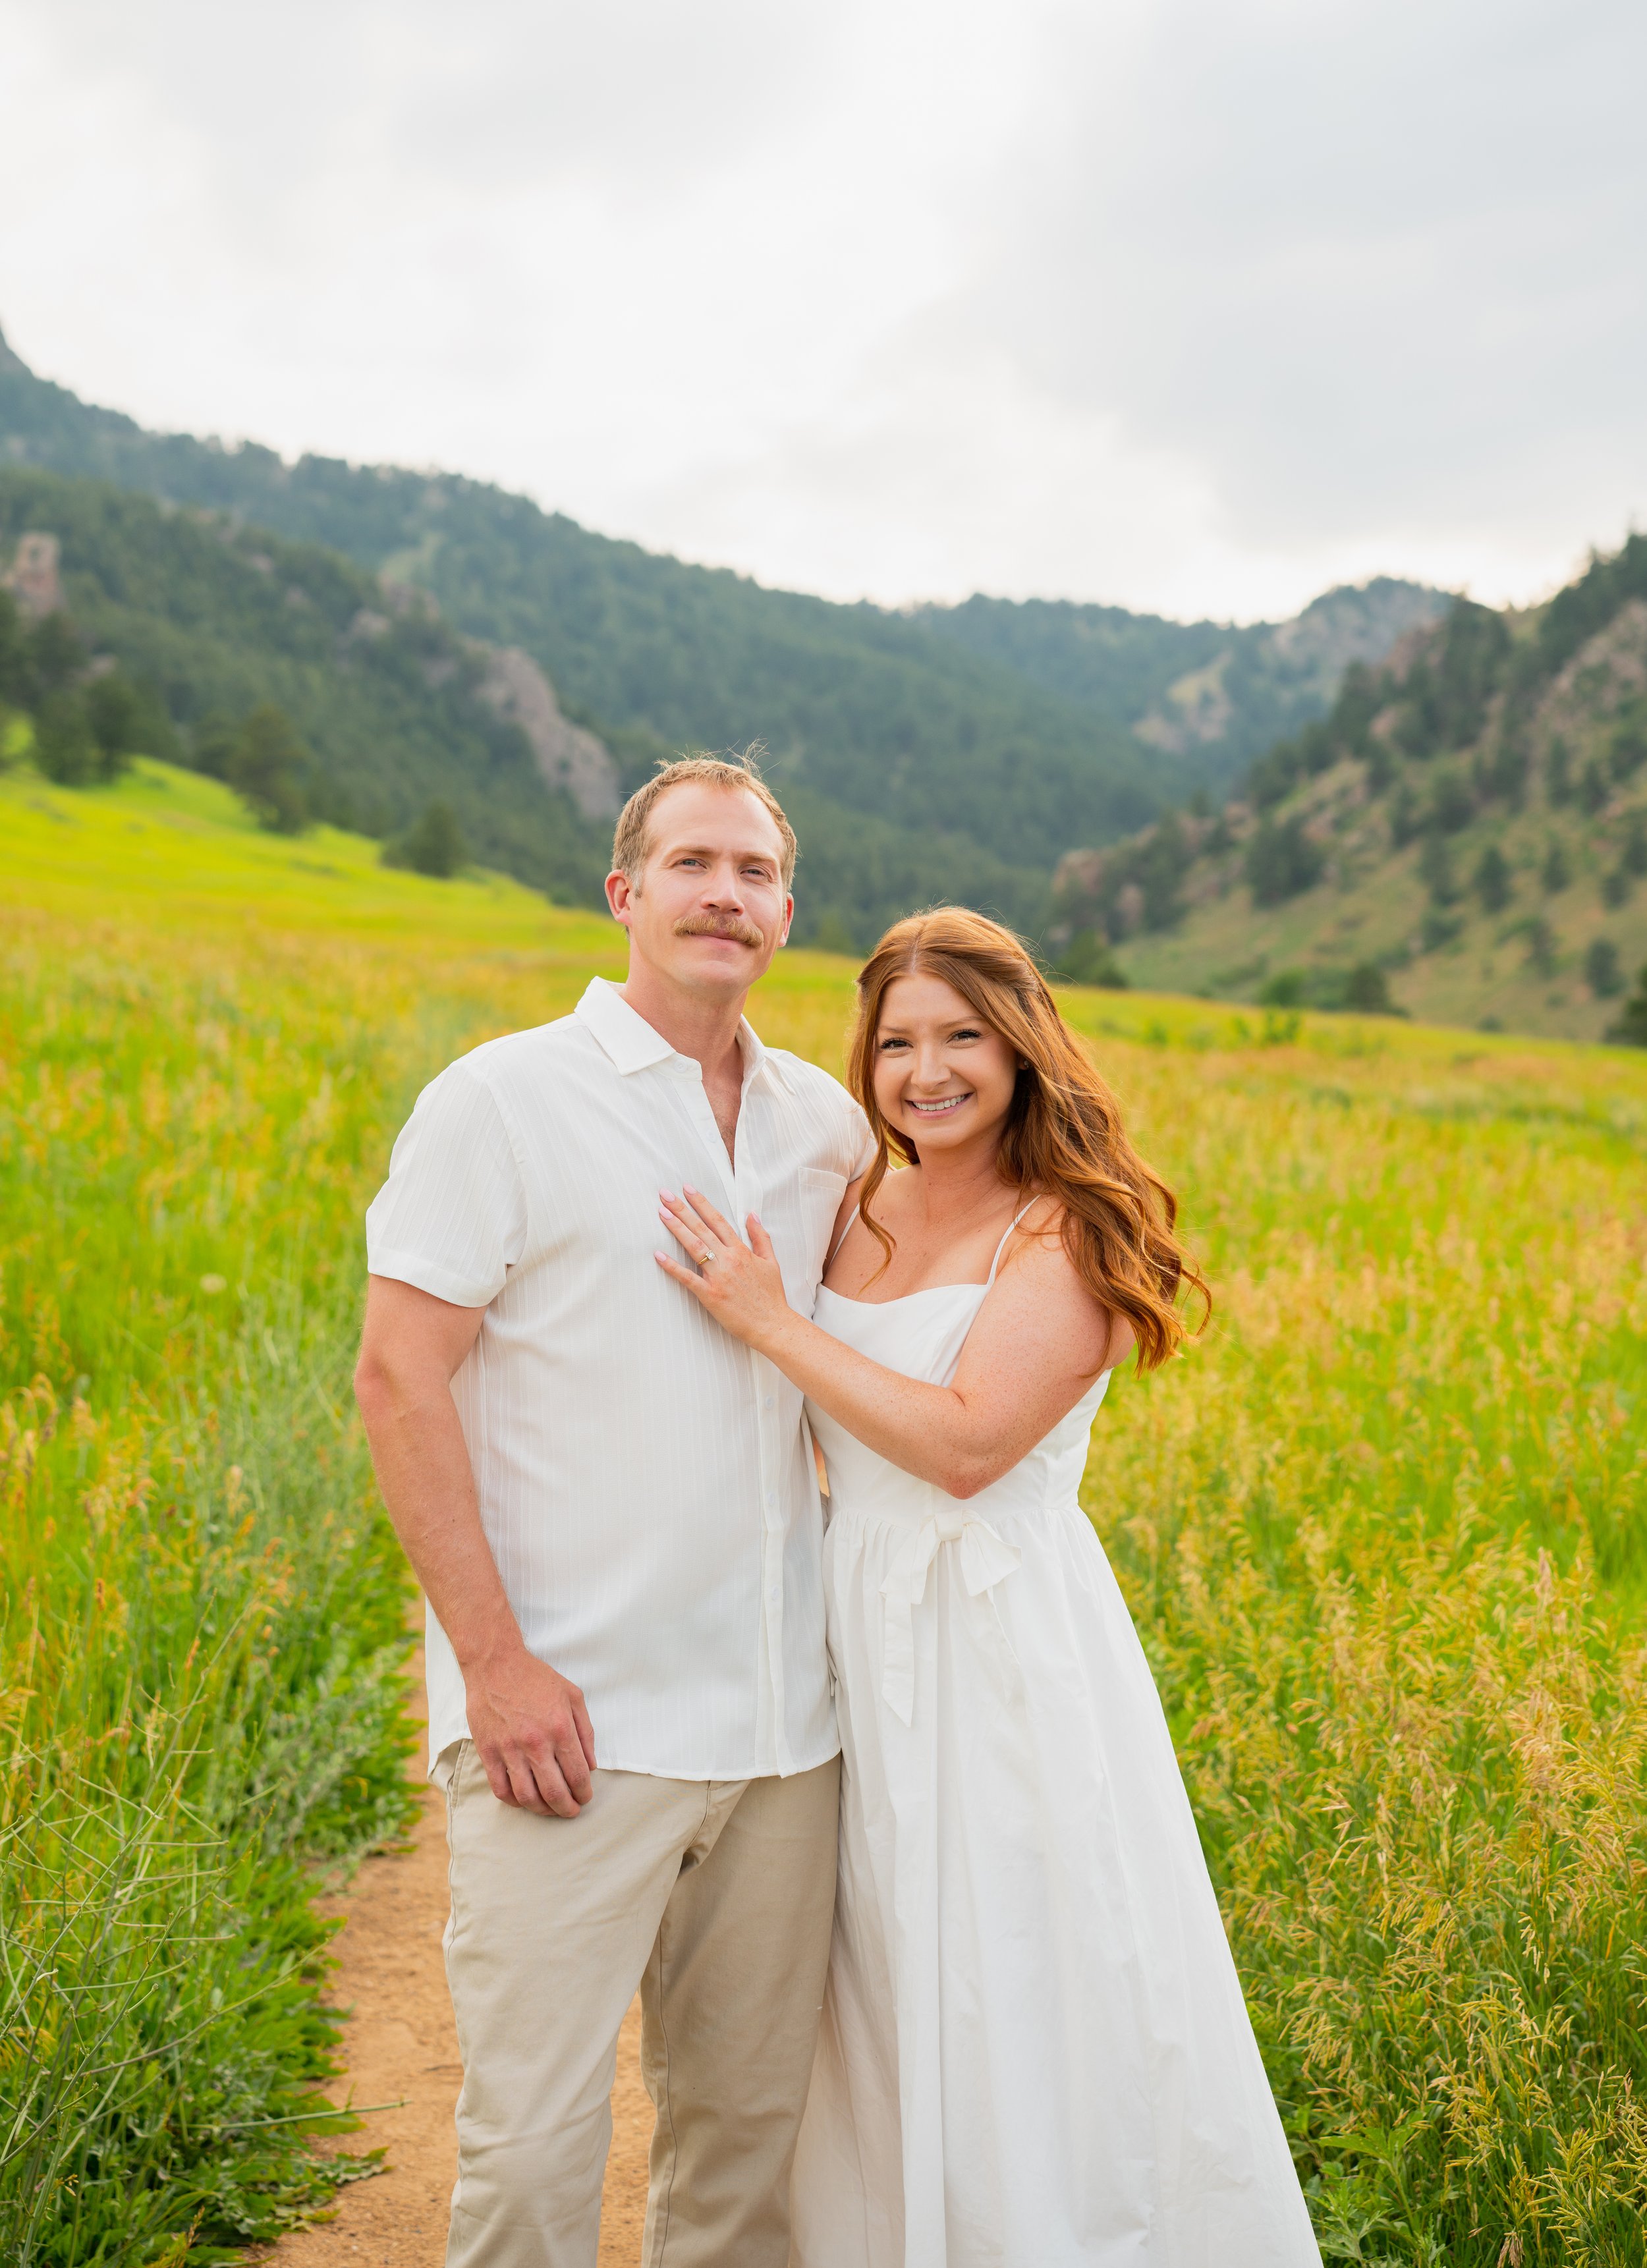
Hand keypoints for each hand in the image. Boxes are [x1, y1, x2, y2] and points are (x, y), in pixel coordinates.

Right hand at [463, 1640, 596, 1816]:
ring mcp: (509, 1749)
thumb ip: (586, 1731)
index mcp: (560, 1728)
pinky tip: (524, 1799)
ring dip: (542, 1810)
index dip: (584, 1793)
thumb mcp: (572, 1696)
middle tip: (571, 1811)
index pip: (577, 1775)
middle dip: (567, 1808)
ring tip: (550, 1809)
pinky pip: (500, 1789)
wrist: (495, 1664)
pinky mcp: (488, 1752)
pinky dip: (514, 1801)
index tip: (585, 1798)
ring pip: (527, 1797)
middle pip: (554, 1792)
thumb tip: (590, 1765)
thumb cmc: (536, 1678)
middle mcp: (535, 1742)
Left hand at [655, 1185, 791, 1348]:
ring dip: (676, 1228)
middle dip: (682, 1209)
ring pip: (693, 1246)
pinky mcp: (710, 1295)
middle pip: (701, 1228)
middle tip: (665, 1194)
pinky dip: (672, 1266)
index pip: (718, 1220)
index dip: (701, 1203)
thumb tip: (752, 1215)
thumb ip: (761, 1237)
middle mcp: (729, 1259)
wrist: (773, 1325)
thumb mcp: (771, 1262)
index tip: (688, 1189)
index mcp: (741, 1251)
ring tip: (661, 1213)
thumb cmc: (772, 1296)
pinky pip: (687, 1278)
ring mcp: (718, 1276)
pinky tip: (658, 1255)